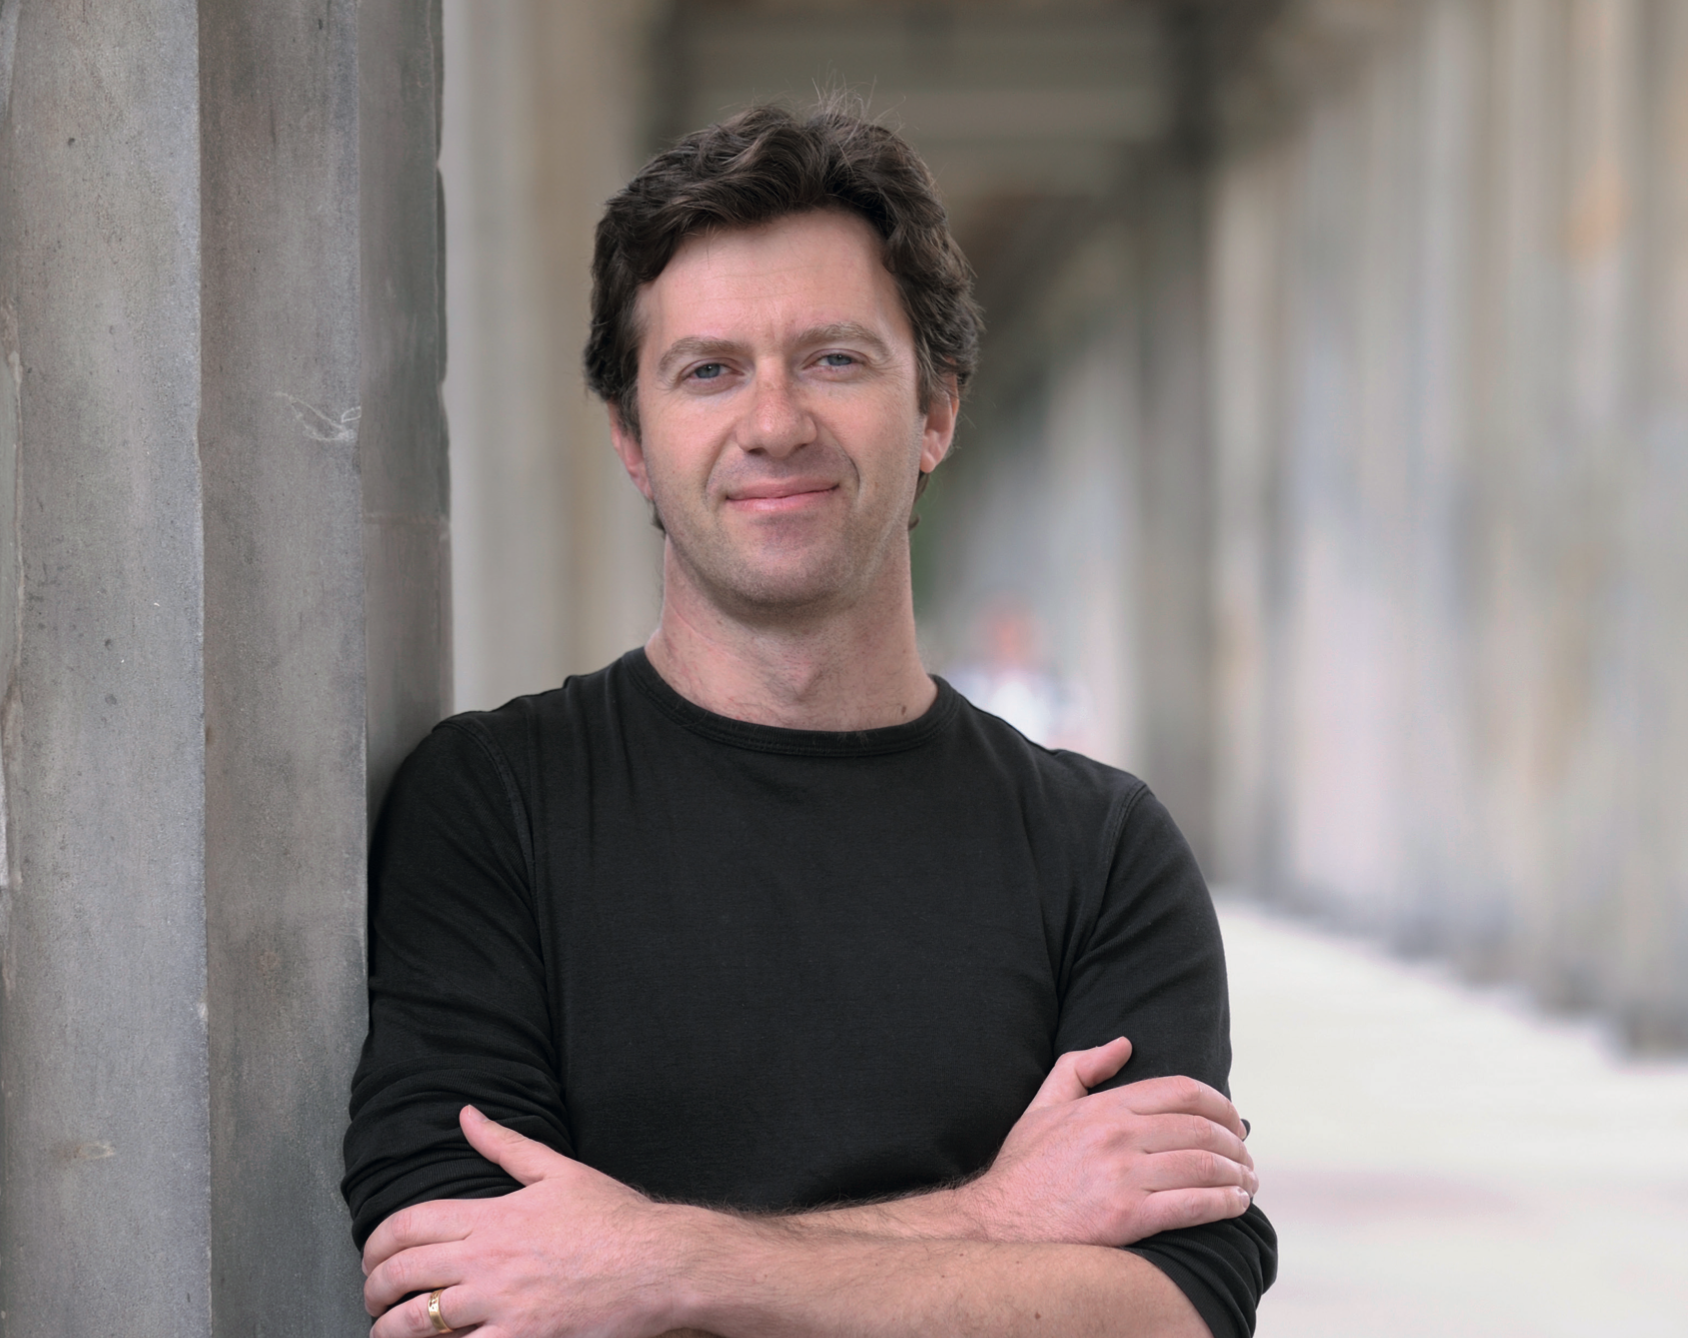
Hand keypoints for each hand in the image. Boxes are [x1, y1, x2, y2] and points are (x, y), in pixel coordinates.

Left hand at [361, 1106, 690, 1337]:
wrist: (658, 1263)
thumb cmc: (613, 1218)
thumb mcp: (557, 1170)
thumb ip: (504, 1145)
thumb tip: (467, 1115)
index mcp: (493, 1215)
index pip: (410, 1224)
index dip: (377, 1242)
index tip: (372, 1255)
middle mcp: (488, 1259)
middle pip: (403, 1273)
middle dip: (374, 1287)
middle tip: (373, 1296)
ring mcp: (501, 1304)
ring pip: (419, 1322)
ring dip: (390, 1328)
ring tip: (386, 1330)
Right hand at [956, 1037, 1256, 1246]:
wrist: (997, 1224)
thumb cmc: (1023, 1170)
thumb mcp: (1042, 1107)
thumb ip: (1080, 1068)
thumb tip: (1122, 1044)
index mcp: (1104, 1106)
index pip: (1181, 1091)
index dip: (1220, 1105)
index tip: (1235, 1121)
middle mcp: (1117, 1134)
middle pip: (1201, 1128)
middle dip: (1236, 1143)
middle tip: (1247, 1158)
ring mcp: (1122, 1175)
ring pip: (1204, 1165)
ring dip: (1238, 1174)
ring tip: (1247, 1183)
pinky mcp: (1126, 1216)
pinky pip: (1193, 1204)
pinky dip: (1225, 1203)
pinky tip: (1236, 1205)